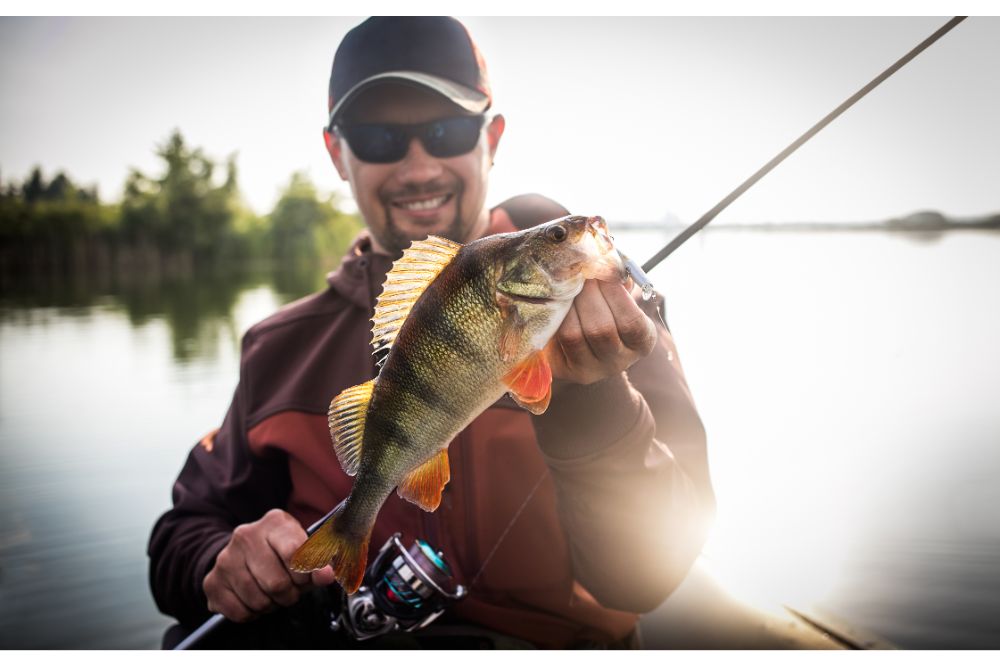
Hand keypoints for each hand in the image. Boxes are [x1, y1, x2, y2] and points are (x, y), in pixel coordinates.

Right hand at [203, 509, 335, 621]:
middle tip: (290, 589)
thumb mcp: (304, 549)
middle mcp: (246, 535)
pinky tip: (255, 599)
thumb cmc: (281, 552)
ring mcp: (226, 558)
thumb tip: (327, 575)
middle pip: (276, 583)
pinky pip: (239, 612)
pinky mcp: (212, 581)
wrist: (243, 554)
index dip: (305, 574)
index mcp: (275, 522)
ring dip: (271, 605)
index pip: (294, 553)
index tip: (311, 579)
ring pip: (258, 600)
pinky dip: (252, 614)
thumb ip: (318, 561)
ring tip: (273, 594)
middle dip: (289, 594)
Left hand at [546, 279, 656, 384]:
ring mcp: (592, 369)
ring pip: (576, 334)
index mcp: (641, 342)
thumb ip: (619, 282)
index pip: (632, 322)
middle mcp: (619, 361)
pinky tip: (558, 300)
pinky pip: (559, 338)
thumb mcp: (618, 296)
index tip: (602, 271)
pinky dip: (557, 314)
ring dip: (570, 303)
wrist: (578, 343)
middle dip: (588, 294)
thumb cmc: (604, 310)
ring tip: (568, 284)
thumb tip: (610, 263)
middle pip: (601, 329)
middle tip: (580, 272)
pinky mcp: (566, 369)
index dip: (615, 294)